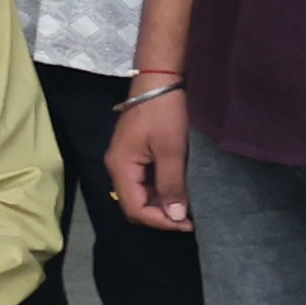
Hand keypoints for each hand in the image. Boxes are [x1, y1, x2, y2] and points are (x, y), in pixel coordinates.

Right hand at [103, 86, 194, 231]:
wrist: (158, 80)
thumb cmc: (164, 113)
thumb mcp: (172, 150)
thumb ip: (171, 185)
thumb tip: (175, 217)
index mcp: (120, 167)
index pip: (134, 208)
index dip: (160, 221)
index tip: (187, 224)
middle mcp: (117, 167)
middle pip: (133, 204)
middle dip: (159, 215)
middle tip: (188, 219)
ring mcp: (124, 160)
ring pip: (139, 194)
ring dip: (161, 204)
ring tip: (186, 206)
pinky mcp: (133, 154)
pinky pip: (143, 182)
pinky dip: (160, 190)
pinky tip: (178, 189)